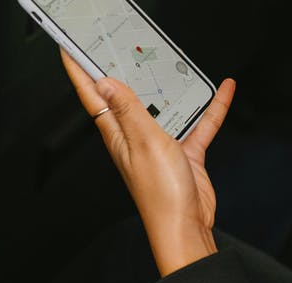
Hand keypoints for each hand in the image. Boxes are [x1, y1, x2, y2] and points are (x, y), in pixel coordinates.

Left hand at [61, 50, 236, 276]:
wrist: (186, 226)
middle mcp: (135, 137)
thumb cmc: (161, 195)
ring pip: (163, 106)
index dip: (79, 72)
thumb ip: (129, 110)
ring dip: (169, 86)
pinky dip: (209, 108)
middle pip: (125, 97)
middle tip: (116, 47)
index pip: (93, 96)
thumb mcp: (144, 142)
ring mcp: (160, 144)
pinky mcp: (183, 152)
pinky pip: (196, 123)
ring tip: (171, 62)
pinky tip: (221, 92)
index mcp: (117, 134)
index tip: (70, 51)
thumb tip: (107, 83)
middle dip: (120, 72)